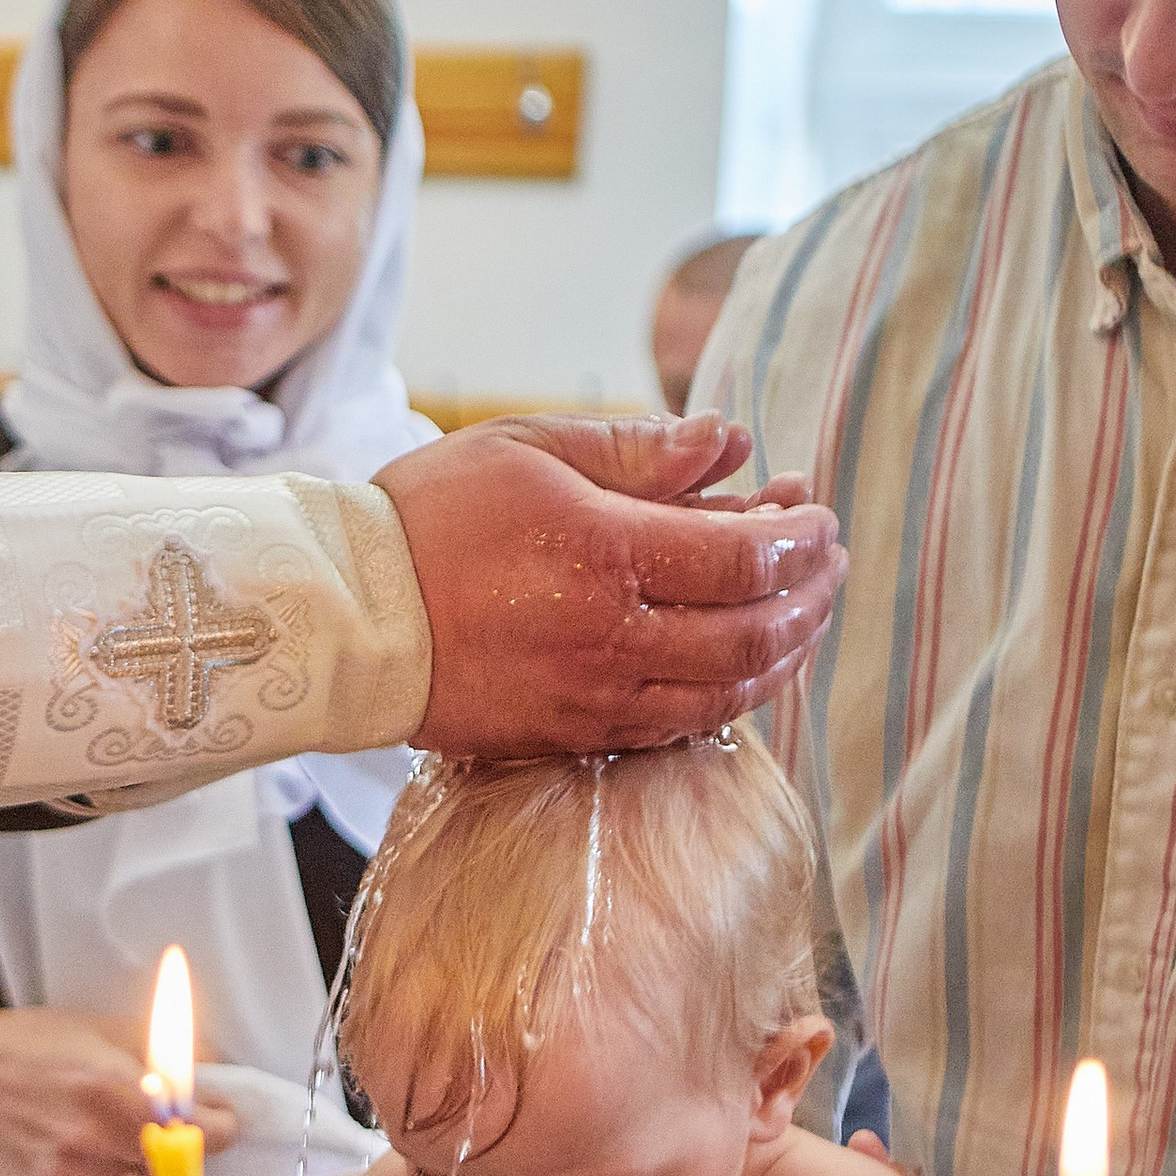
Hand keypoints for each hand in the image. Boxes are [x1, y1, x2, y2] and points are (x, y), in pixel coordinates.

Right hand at [0, 1003, 237, 1175]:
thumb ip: (165, 1051)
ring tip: (120, 1142)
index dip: (219, 1126)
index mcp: (112, 1087)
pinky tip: (106, 1170)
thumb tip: (218, 1071)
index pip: (199, 1132)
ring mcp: (68, 1174)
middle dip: (178, 1146)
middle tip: (164, 1128)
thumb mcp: (103, 1028)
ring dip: (146, 1171)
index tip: (220, 1120)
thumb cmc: (34, 1044)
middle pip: (174, 1165)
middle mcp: (91, 1136)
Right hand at [374, 412, 843, 758]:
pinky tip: (743, 669)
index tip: (815, 512)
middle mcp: (612, 637)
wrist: (346, 617)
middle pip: (755, 631)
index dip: (800, 536)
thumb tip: (729, 440)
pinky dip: (730, 698)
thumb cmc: (430, 518)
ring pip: (730, 691)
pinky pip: (679, 728)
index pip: (747, 556)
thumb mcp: (530, 448)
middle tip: (828, 563)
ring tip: (803, 615)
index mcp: (606, 553)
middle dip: (809, 595)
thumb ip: (638, 449)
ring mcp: (594, 697)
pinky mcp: (572, 735)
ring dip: (783, 653)